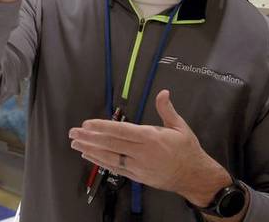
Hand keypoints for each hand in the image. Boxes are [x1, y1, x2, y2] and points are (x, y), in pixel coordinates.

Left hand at [68, 90, 231, 207]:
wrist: (195, 177)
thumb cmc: (187, 149)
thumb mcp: (180, 127)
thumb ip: (167, 109)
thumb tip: (163, 92)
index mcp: (151, 138)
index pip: (121, 131)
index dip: (102, 127)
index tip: (87, 124)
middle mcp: (142, 153)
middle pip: (111, 144)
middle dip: (89, 138)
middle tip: (73, 133)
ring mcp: (138, 167)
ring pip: (109, 158)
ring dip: (90, 150)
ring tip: (75, 143)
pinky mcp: (137, 177)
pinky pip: (115, 168)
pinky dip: (100, 162)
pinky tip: (88, 156)